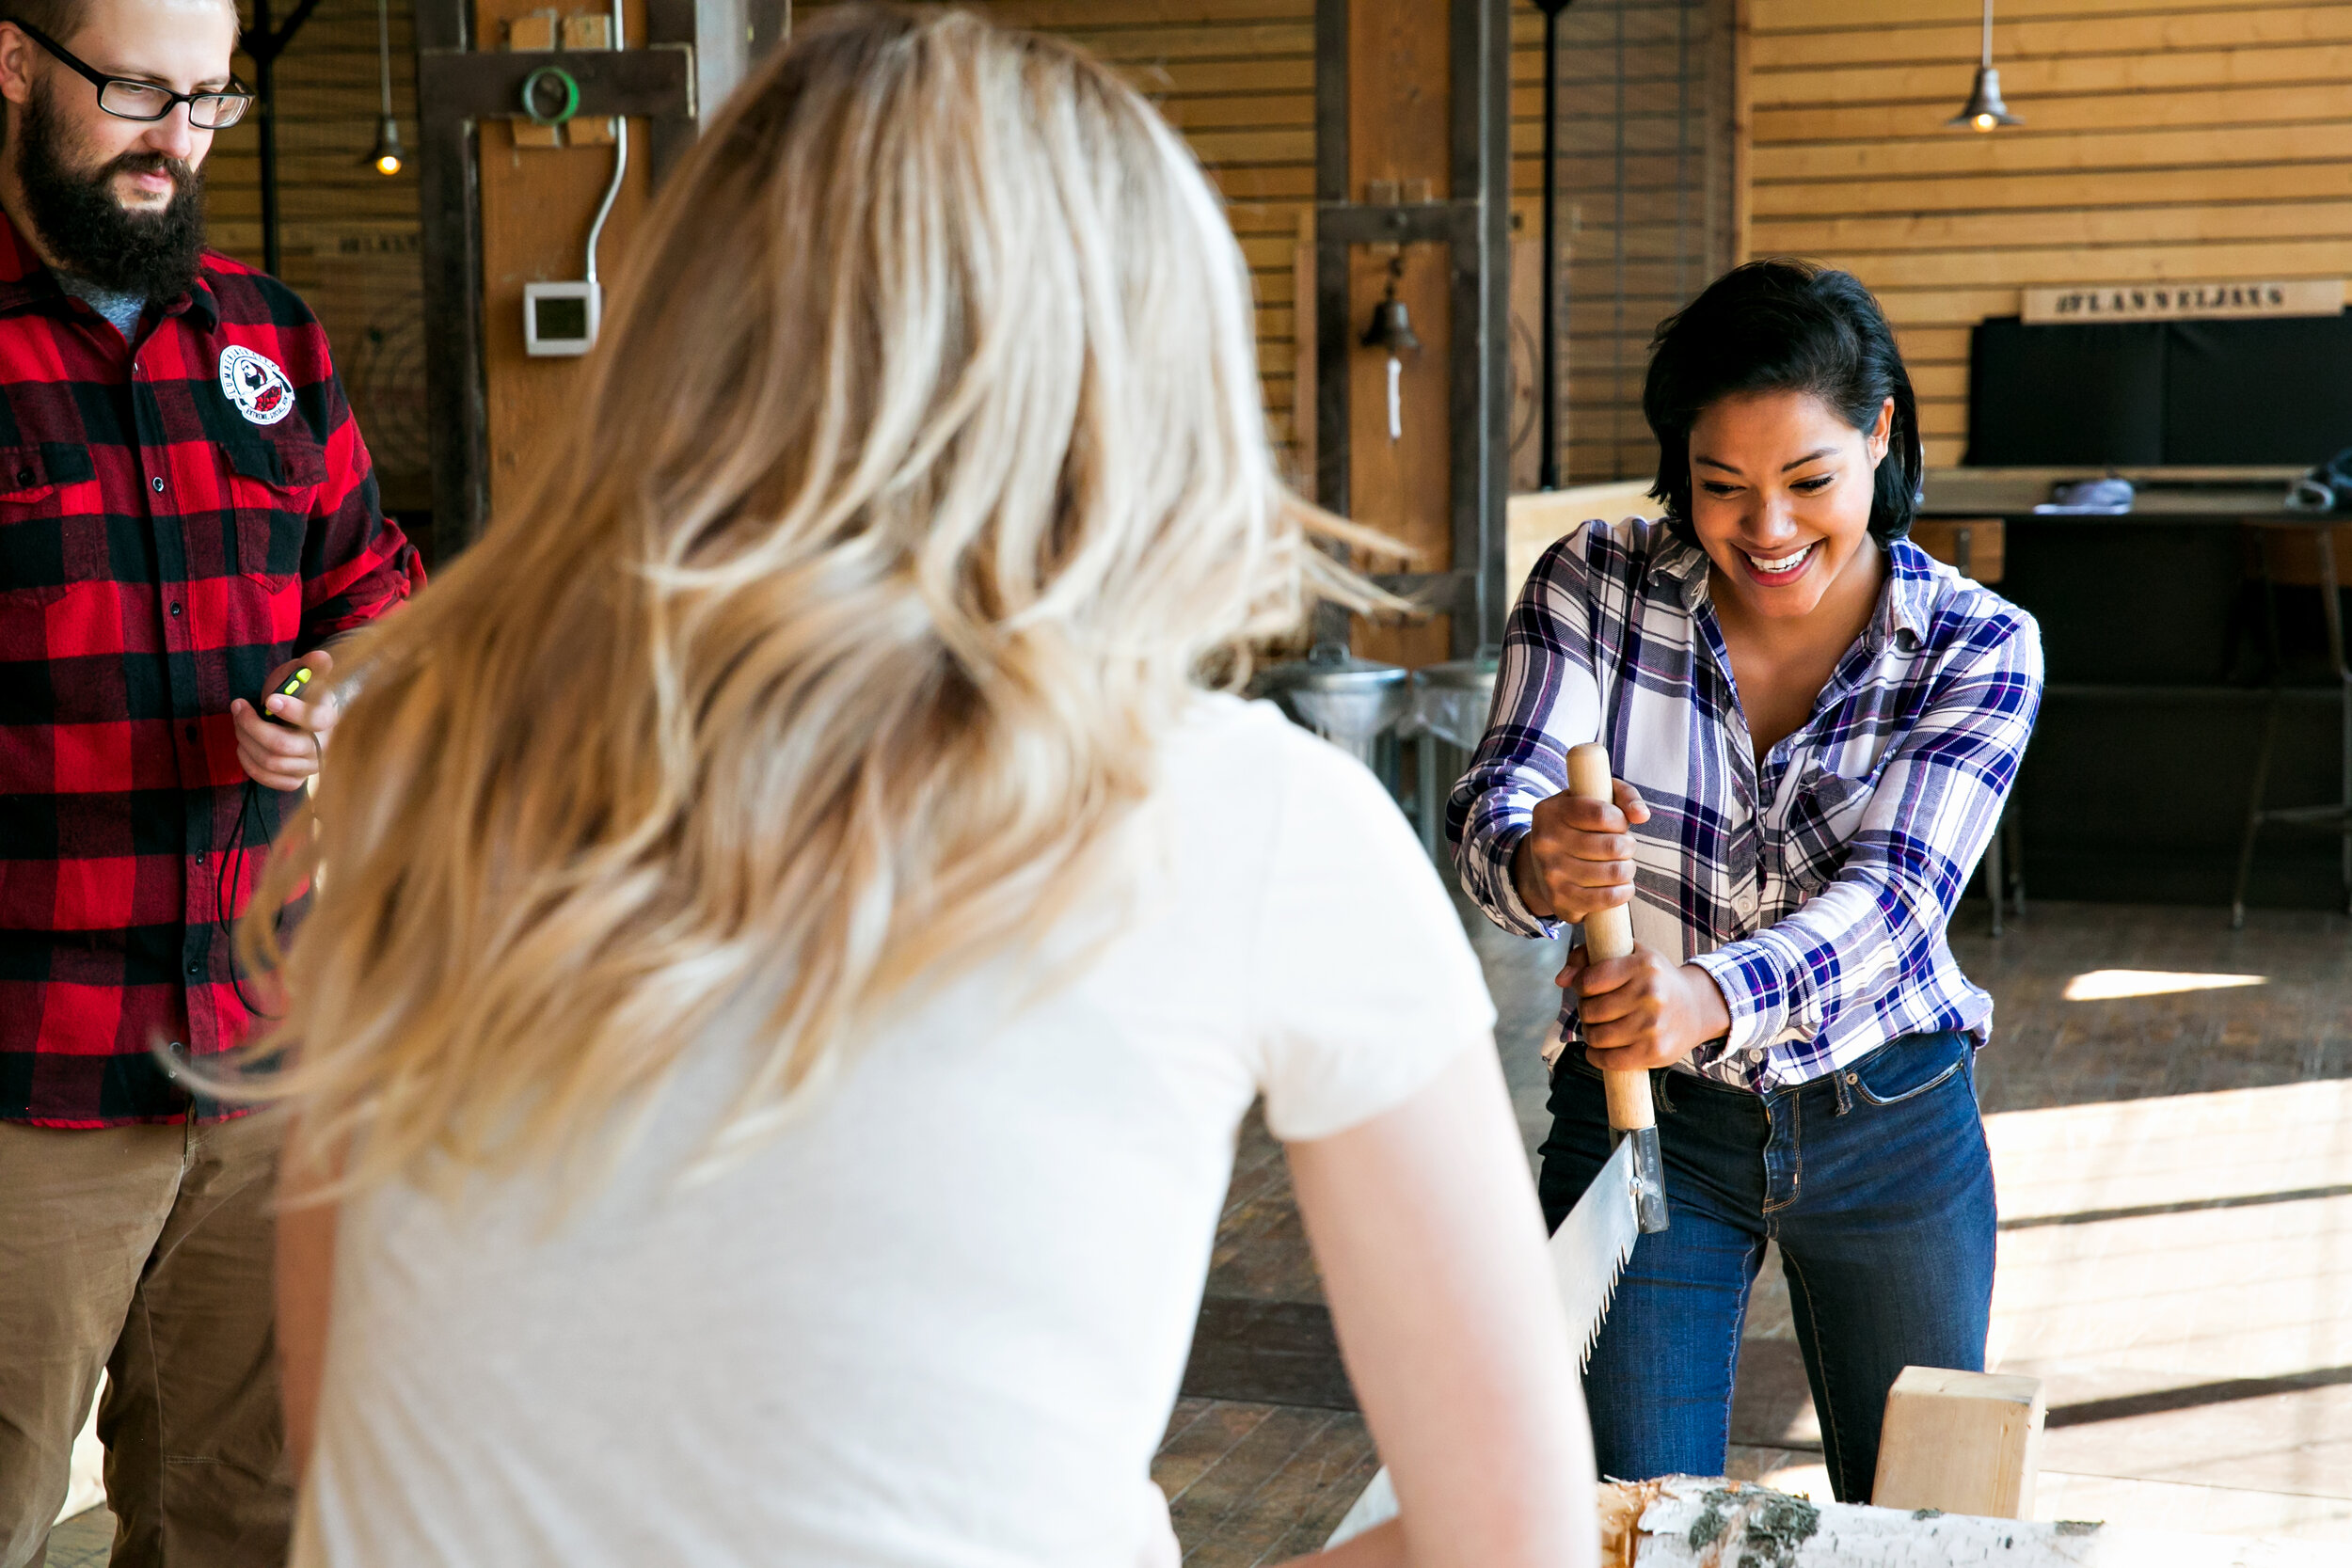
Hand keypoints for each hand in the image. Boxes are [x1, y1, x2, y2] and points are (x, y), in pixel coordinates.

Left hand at [232, 648, 337, 791]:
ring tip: (238, 723)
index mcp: (331, 719)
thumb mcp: (304, 675)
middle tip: (238, 707)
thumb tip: (320, 658)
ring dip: (245, 740)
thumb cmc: (301, 694)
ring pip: (270, 762)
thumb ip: (311, 666)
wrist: (301, 718)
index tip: (269, 700)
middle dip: (251, 726)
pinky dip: (249, 764)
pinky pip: (269, 779)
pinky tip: (244, 746)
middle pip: (282, 746)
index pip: (316, 721)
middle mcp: (324, 747)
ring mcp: (310, 767)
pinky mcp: (296, 779)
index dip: (291, 711)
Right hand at [1511, 778, 1650, 922]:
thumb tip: (1642, 815)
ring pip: (1615, 872)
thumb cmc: (1579, 825)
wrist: (1542, 866)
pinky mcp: (1561, 901)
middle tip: (1623, 847)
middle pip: (1613, 846)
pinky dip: (1625, 891)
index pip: (1602, 815)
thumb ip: (1624, 795)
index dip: (1621, 820)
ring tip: (1621, 864)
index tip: (1618, 824)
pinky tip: (1621, 884)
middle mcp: (1545, 843)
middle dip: (1628, 846)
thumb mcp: (1594, 798)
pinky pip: (1609, 898)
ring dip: (1628, 868)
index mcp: (1550, 812)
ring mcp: (1551, 875)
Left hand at [1561, 941, 1730, 1072]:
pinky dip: (1596, 1056)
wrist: (1696, 1007)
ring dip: (1590, 1034)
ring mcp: (1654, 1025)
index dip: (1580, 986)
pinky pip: (1610, 1060)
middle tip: (1595, 1009)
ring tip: (1599, 1027)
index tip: (1586, 988)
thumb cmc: (1652, 978)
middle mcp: (1651, 994)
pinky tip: (1599, 1049)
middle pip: (1590, 1010)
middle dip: (1586, 1010)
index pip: (1589, 981)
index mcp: (1643, 966)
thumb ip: (1587, 956)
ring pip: (1596, 1036)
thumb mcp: (1628, 954)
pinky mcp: (1655, 1052)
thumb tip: (1561, 979)